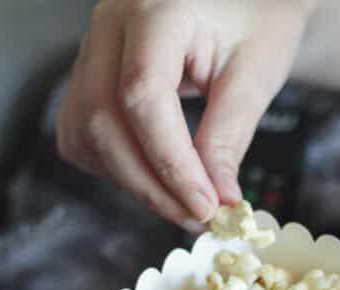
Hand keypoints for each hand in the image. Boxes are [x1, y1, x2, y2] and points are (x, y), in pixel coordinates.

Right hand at [57, 0, 314, 230]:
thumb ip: (229, 136)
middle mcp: (109, 22)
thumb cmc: (258, 21)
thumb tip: (217, 200)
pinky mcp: (89, 69)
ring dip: (131, 180)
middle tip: (198, 218)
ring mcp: (92, 45)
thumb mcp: (256, 73)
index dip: (171, 162)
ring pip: (86, 130)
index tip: (206, 206)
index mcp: (156, 8)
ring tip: (183, 203)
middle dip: (151, 183)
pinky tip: (154, 176)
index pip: (143, 95)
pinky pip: (80, 129)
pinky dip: (112, 164)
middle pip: (104, 119)